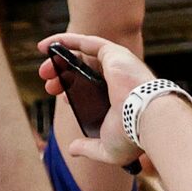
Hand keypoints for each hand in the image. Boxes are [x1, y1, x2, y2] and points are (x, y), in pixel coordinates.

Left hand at [35, 31, 152, 165]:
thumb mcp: (107, 148)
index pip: (92, 88)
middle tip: (48, 85)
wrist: (147, 120)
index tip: (61, 97)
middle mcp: (120, 79)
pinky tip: (47, 46)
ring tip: (44, 70)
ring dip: (61, 60)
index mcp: (120, 98)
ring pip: (83, 56)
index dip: (73, 90)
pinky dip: (64, 41)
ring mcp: (118, 65)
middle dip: (63, 76)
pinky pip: (85, 42)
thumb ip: (89, 148)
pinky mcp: (113, 53)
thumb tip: (73, 150)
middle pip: (85, 71)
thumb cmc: (132, 135)